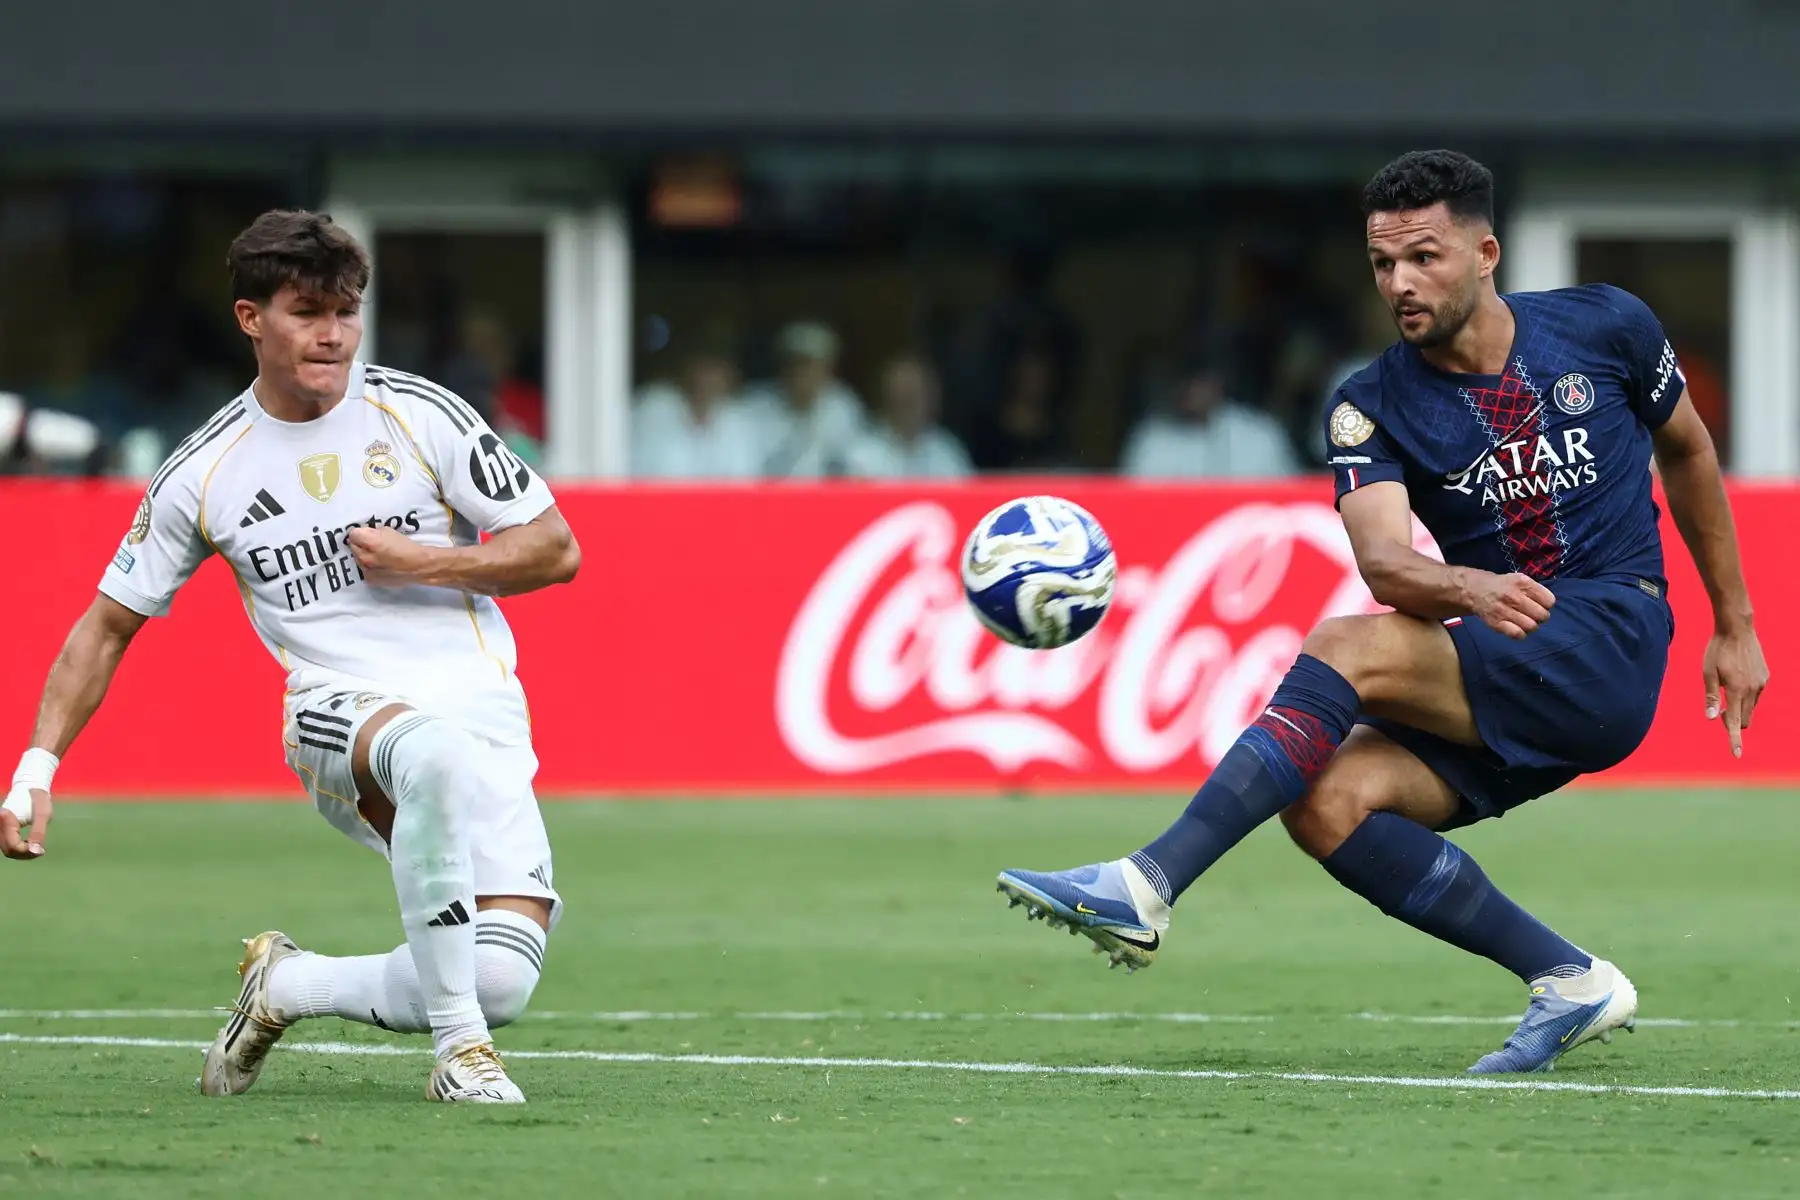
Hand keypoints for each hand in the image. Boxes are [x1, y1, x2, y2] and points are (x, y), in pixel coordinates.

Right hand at [1, 784, 50, 860]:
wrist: (31, 788)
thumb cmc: (38, 799)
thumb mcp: (43, 815)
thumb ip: (38, 833)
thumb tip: (35, 851)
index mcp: (5, 820)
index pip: (13, 846)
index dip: (27, 851)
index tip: (42, 849)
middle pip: (9, 850)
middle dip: (25, 854)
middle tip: (41, 850)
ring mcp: (0, 829)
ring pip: (8, 850)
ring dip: (23, 853)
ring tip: (38, 848)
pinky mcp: (3, 831)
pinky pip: (9, 846)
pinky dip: (20, 849)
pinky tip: (31, 846)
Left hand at [347, 526, 436, 585]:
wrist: (420, 567)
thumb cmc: (408, 547)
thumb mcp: (391, 531)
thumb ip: (375, 531)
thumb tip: (366, 533)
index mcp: (371, 543)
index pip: (353, 534)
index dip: (362, 532)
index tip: (368, 533)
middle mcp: (365, 558)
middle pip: (353, 547)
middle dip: (361, 544)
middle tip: (374, 544)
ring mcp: (366, 571)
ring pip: (358, 559)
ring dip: (364, 556)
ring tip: (379, 556)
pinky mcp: (371, 580)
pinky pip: (364, 570)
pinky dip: (369, 566)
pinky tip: (381, 565)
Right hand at [1464, 571, 1554, 639]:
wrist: (1475, 590)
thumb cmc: (1502, 585)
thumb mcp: (1519, 579)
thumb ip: (1535, 590)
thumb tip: (1549, 605)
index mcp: (1522, 583)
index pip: (1549, 601)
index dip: (1546, 604)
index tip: (1539, 604)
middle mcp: (1513, 596)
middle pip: (1542, 615)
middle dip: (1541, 617)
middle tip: (1533, 614)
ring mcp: (1504, 610)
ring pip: (1531, 626)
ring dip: (1531, 626)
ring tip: (1526, 621)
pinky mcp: (1496, 623)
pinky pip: (1517, 634)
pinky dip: (1521, 634)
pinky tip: (1518, 628)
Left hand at [1704, 625, 1769, 758]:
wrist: (1737, 629)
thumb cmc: (1717, 650)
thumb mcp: (1708, 673)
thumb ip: (1711, 696)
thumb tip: (1711, 717)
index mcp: (1737, 690)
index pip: (1734, 721)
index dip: (1734, 739)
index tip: (1737, 754)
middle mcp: (1753, 689)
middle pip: (1743, 718)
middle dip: (1732, 720)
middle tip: (1719, 707)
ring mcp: (1761, 683)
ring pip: (1751, 707)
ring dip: (1740, 707)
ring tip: (1727, 687)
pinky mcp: (1765, 677)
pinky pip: (1756, 695)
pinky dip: (1746, 695)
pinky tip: (1737, 678)